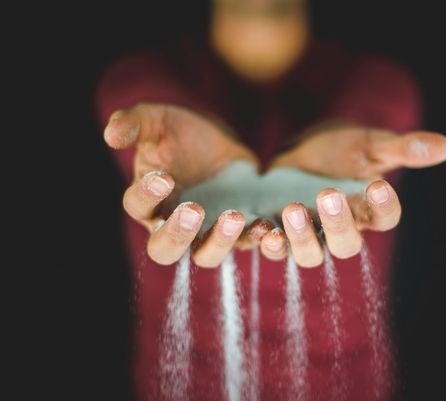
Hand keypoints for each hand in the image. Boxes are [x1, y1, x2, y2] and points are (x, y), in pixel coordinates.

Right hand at [104, 103, 259, 266]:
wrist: (219, 143)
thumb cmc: (180, 134)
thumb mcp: (158, 120)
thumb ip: (135, 123)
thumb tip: (111, 135)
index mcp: (147, 201)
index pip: (138, 207)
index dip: (147, 195)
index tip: (164, 176)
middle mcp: (172, 225)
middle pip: (164, 250)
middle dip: (177, 235)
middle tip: (194, 210)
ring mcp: (205, 233)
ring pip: (206, 255)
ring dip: (220, 241)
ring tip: (235, 216)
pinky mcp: (237, 232)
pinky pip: (245, 244)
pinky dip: (255, 238)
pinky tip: (264, 224)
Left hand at [260, 125, 445, 266]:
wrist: (303, 152)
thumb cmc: (342, 150)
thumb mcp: (369, 144)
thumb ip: (401, 149)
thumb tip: (444, 146)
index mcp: (369, 211)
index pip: (385, 218)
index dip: (383, 207)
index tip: (378, 184)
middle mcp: (341, 230)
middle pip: (347, 245)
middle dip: (338, 224)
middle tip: (329, 195)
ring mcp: (309, 234)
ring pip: (309, 254)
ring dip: (301, 238)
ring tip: (293, 209)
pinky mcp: (278, 231)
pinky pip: (274, 248)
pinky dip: (267, 242)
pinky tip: (262, 229)